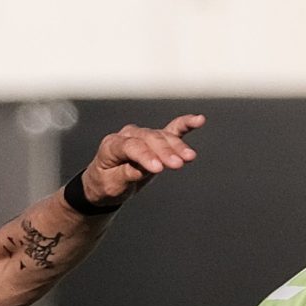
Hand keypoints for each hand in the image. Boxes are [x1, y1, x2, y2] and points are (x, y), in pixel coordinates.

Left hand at [75, 115, 205, 208]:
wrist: (106, 182)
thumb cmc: (106, 183)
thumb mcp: (112, 185)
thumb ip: (127, 174)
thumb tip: (145, 168)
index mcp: (112, 145)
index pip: (131, 147)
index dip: (145, 156)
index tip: (159, 168)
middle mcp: (128, 135)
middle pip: (149, 139)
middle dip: (164, 151)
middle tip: (178, 164)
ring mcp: (142, 134)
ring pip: (161, 136)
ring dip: (177, 146)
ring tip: (189, 157)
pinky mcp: (155, 139)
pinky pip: (171, 130)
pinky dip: (185, 125)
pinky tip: (199, 120)